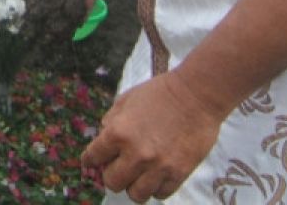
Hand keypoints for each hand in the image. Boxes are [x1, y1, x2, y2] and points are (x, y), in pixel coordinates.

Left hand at [82, 71, 223, 201]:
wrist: (196, 94)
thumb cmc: (160, 93)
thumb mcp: (126, 100)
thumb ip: (111, 122)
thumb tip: (103, 141)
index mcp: (118, 132)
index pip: (93, 157)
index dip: (90, 160)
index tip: (92, 162)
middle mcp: (136, 153)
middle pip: (112, 182)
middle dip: (112, 174)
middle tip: (119, 166)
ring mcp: (158, 166)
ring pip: (136, 195)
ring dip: (134, 185)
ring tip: (138, 175)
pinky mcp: (178, 173)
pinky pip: (160, 194)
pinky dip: (155, 188)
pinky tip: (156, 176)